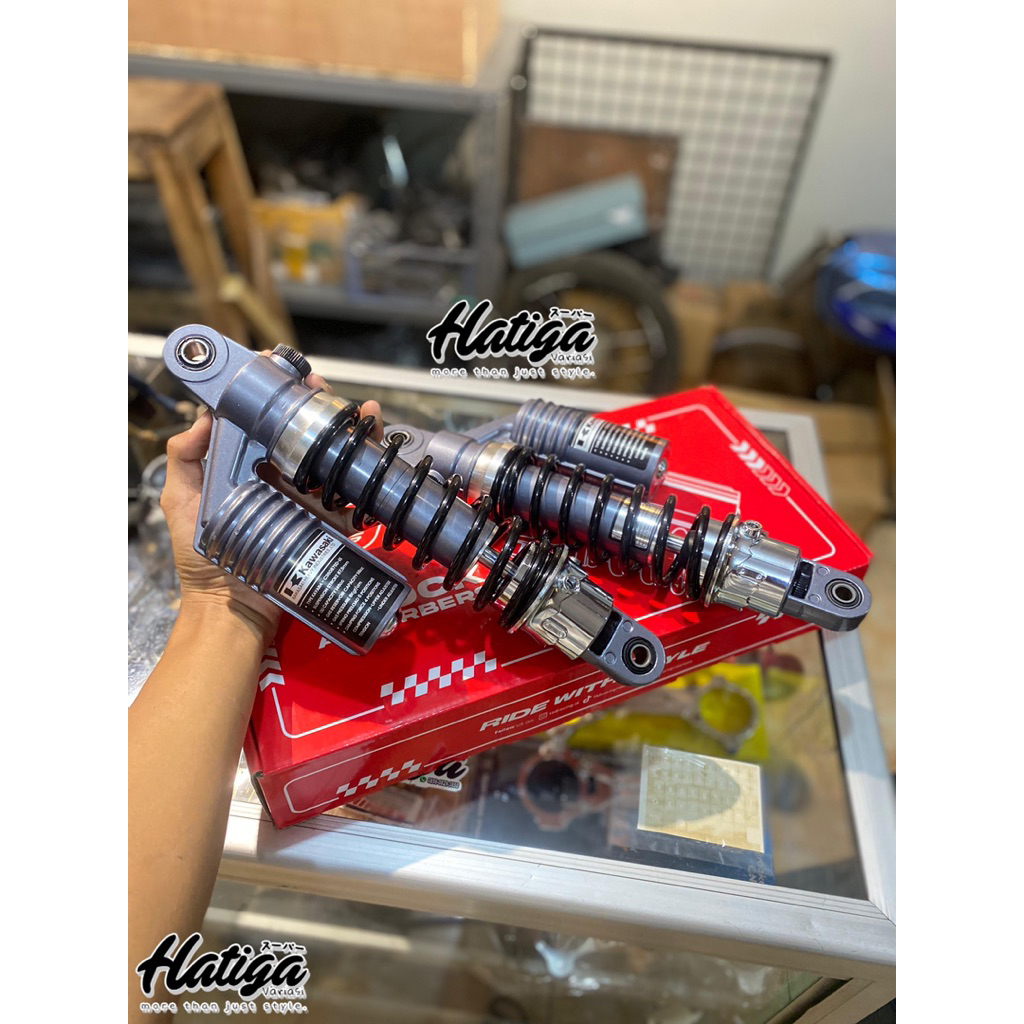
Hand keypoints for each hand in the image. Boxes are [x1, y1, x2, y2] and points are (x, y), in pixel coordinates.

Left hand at [160, 357, 381, 640]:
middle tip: (325, 390)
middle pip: (305, 432)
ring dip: (351, 431)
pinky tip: (374, 449)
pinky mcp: (329, 526)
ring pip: (334, 456)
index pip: (265, 422)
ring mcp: (307, 500)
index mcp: (247, 468)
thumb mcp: (182, 503)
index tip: (285, 372)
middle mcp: (281, 479)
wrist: (233, 612)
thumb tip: (204, 415)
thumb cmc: (201, 561)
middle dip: (319, 406)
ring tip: (363, 413)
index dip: (277, 396)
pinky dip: (368, 471)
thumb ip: (186, 459)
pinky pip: (352, 495)